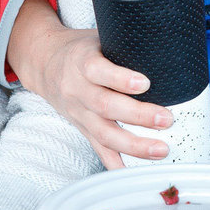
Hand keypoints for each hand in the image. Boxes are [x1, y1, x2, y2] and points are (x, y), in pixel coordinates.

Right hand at [12, 12, 174, 169]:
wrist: (43, 63)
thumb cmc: (81, 49)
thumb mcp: (98, 37)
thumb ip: (124, 44)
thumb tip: (165, 43)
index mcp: (82, 61)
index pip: (99, 70)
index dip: (121, 78)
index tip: (145, 82)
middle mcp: (77, 89)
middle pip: (105, 105)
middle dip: (138, 115)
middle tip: (166, 119)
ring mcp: (78, 112)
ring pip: (103, 132)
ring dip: (133, 145)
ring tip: (160, 150)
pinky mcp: (81, 127)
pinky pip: (98, 148)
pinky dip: (115, 163)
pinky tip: (132, 172)